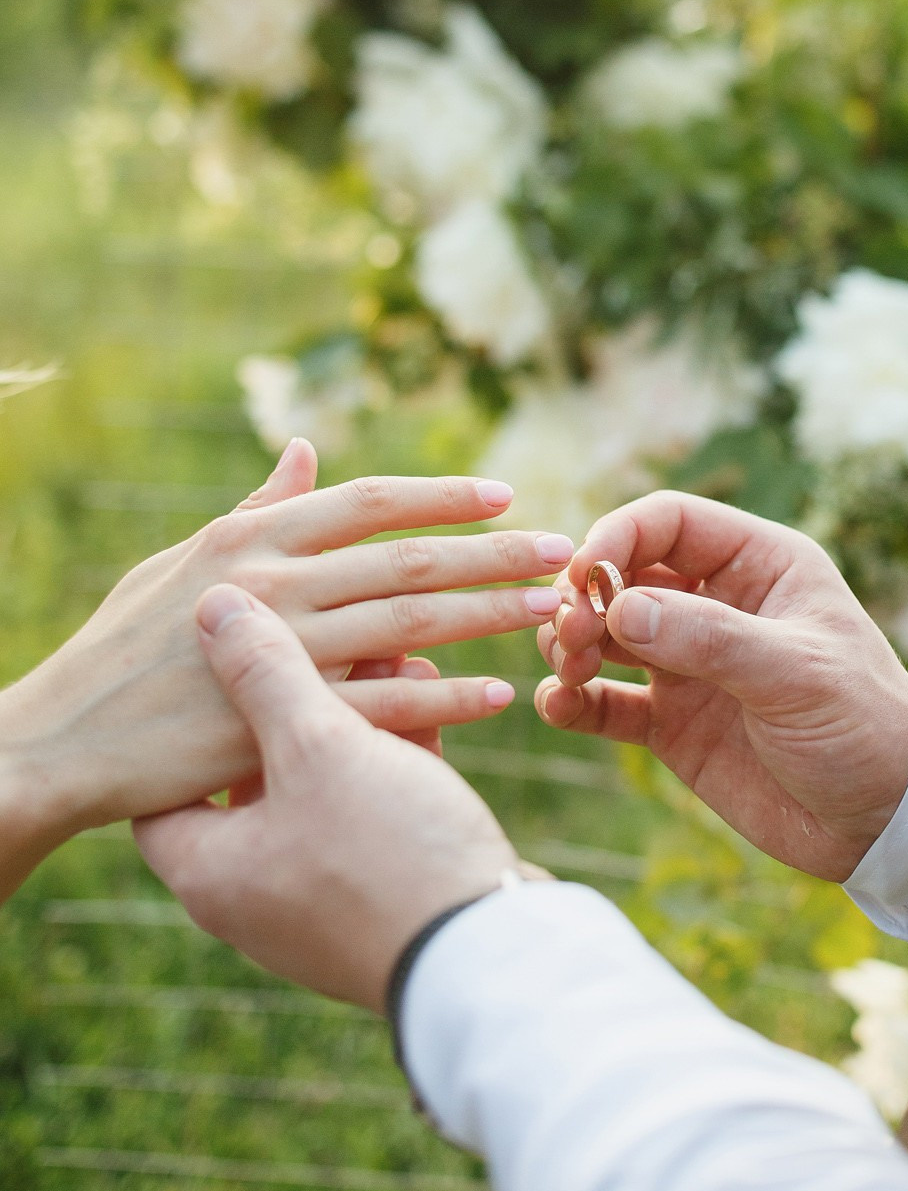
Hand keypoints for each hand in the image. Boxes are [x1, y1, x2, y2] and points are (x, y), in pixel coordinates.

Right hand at [0, 440, 567, 895]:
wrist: (62, 740)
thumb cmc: (120, 647)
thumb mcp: (182, 559)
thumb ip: (258, 508)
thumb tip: (306, 450)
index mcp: (253, 537)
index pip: (370, 502)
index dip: (443, 497)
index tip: (504, 495)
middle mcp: (275, 584)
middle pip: (410, 561)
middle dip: (494, 553)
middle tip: (563, 548)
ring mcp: (282, 654)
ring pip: (411, 627)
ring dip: (489, 615)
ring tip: (551, 609)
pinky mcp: (281, 723)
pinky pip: (383, 708)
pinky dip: (444, 700)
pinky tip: (496, 694)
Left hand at [136, 585, 524, 1011]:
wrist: (491, 958)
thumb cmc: (386, 854)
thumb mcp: (316, 748)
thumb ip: (265, 672)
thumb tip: (213, 605)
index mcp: (210, 871)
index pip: (163, 783)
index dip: (187, 713)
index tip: (215, 657)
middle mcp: (255, 895)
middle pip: (253, 772)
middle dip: (298, 694)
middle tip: (320, 632)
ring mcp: (324, 901)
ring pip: (325, 783)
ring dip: (360, 712)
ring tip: (395, 644)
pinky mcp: (389, 897)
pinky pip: (377, 807)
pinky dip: (399, 749)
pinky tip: (434, 687)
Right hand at [535, 492, 907, 880]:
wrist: (886, 821)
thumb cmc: (864, 726)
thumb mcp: (797, 674)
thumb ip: (709, 638)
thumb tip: (618, 607)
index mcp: (759, 565)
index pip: (669, 521)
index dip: (617, 536)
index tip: (584, 576)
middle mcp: (717, 604)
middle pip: (623, 573)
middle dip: (584, 596)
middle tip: (572, 636)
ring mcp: (689, 664)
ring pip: (604, 633)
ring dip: (571, 644)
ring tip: (571, 672)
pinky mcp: (672, 723)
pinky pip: (604, 702)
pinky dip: (572, 701)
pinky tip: (558, 708)